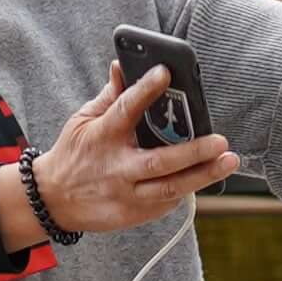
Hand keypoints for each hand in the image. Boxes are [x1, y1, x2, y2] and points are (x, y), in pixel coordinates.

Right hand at [26, 64, 234, 235]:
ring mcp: (125, 195)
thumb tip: (122, 65)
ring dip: (203, 176)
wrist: (53, 200)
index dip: (145, 90)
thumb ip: (110, 96)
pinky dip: (186, 189)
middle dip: (194, 152)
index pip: (125, 109)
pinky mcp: (132, 215)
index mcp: (102, 137)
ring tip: (228, 162)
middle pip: (160, 162)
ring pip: (170, 189)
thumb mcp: (83, 120)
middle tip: (221, 141)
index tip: (165, 72)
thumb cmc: (74, 153)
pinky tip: (204, 177)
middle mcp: (116, 168)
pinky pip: (166, 203)